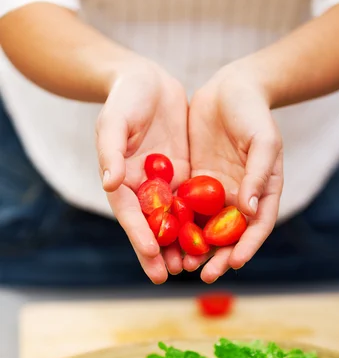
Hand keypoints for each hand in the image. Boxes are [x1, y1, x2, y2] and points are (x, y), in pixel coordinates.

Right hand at [96, 58, 188, 283]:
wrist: (148, 81)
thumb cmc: (125, 99)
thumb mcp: (114, 121)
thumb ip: (111, 152)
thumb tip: (110, 183)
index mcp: (121, 180)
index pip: (129, 214)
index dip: (139, 234)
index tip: (151, 253)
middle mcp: (142, 189)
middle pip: (150, 226)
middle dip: (158, 252)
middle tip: (169, 276)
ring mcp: (164, 185)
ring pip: (173, 221)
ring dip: (180, 244)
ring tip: (191, 267)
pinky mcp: (183, 177)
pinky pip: (192, 204)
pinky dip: (198, 223)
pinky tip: (210, 239)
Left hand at [188, 58, 282, 282]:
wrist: (230, 89)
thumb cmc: (254, 113)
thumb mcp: (263, 141)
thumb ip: (258, 174)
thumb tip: (250, 210)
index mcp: (263, 192)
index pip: (257, 227)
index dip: (248, 247)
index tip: (234, 263)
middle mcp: (241, 198)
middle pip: (230, 235)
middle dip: (218, 257)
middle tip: (205, 276)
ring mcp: (217, 192)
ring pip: (206, 227)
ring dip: (196, 248)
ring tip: (183, 266)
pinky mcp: (195, 182)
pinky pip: (186, 208)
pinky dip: (180, 225)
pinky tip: (166, 238)